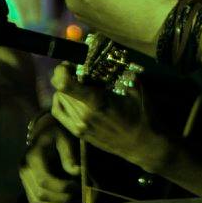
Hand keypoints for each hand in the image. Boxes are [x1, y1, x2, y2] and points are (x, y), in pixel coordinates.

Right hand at [19, 112, 79, 202]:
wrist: (43, 131)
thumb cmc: (55, 133)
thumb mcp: (63, 137)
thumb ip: (68, 155)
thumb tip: (76, 173)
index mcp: (32, 158)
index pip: (44, 181)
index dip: (62, 188)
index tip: (78, 187)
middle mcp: (24, 170)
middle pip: (40, 195)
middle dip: (61, 199)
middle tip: (78, 196)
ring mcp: (24, 179)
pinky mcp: (27, 185)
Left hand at [49, 64, 172, 173]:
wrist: (143, 146)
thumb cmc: (142, 116)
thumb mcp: (136, 90)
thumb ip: (121, 73)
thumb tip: (111, 56)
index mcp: (97, 102)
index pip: (65, 84)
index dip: (62, 70)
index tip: (71, 63)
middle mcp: (83, 115)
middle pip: (60, 88)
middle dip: (65, 75)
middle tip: (77, 69)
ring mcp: (79, 126)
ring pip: (59, 98)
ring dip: (64, 86)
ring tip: (76, 82)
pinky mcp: (78, 133)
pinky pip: (58, 112)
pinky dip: (60, 100)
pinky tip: (70, 95)